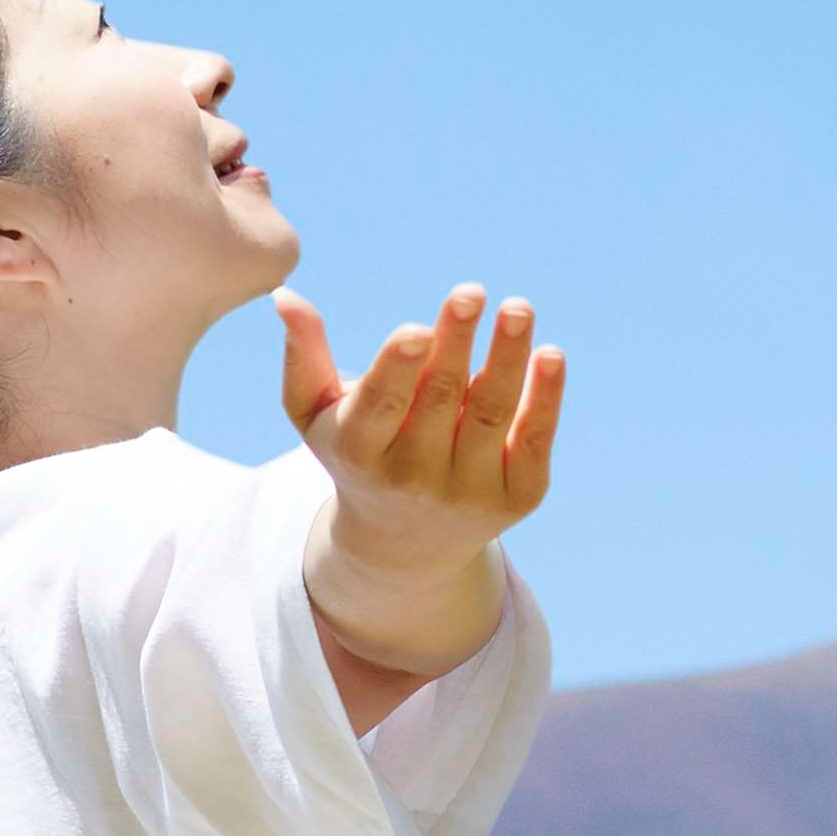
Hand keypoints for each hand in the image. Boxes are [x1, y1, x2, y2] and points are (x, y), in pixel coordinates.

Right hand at [280, 285, 562, 687]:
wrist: (404, 543)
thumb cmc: (356, 454)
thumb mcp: (316, 415)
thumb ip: (303, 356)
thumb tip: (286, 296)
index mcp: (360, 453)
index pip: (381, 406)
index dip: (398, 369)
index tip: (415, 329)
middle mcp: (414, 478)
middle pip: (441, 399)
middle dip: (456, 343)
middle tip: (471, 292)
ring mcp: (468, 491)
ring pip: (491, 414)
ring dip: (508, 358)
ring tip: (518, 308)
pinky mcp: (517, 498)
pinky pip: (534, 440)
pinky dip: (546, 398)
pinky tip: (550, 355)